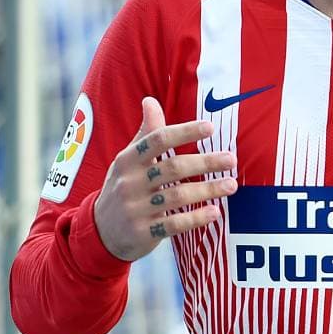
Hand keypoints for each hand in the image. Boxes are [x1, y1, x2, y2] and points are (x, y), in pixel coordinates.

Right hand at [92, 97, 237, 261]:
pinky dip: (195, 218)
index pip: (158, 140)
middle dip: (205, 162)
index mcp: (129, 160)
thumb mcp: (127, 160)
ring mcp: (136, 209)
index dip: (185, 132)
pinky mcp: (144, 232)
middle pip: (173, 168)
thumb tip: (150, 100)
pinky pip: (174, 224)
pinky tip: (215, 212)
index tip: (211, 127)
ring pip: (177, 196)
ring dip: (207, 190)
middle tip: (231, 159)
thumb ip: (145, 133)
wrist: (101, 232)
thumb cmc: (123, 187)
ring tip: (231, 185)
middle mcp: (131, 182)